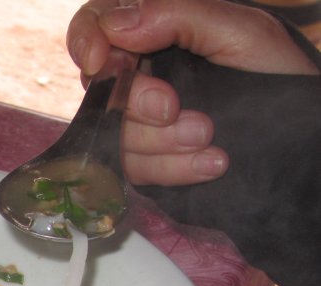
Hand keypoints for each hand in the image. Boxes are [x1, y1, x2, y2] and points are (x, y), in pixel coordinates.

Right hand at [66, 0, 319, 185]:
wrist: (303, 138)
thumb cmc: (278, 74)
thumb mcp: (241, 32)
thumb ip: (178, 15)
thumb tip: (115, 25)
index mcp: (155, 29)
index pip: (95, 24)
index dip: (86, 41)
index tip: (101, 61)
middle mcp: (139, 74)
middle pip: (99, 88)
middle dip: (135, 105)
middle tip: (174, 109)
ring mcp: (138, 122)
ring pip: (113, 134)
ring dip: (161, 142)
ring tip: (208, 139)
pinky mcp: (146, 161)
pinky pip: (133, 171)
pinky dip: (171, 170)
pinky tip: (210, 163)